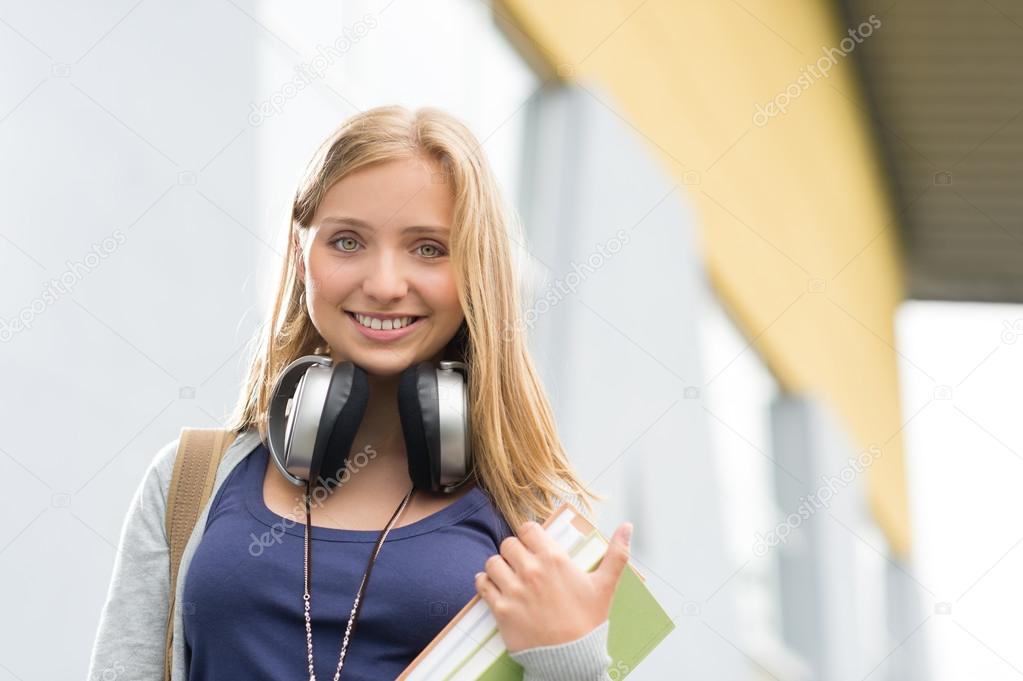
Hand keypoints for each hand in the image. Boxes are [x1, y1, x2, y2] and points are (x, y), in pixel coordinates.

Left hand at [474, 520, 632, 652]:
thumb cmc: (588, 621)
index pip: (528, 529)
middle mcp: (531, 570)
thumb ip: (617, 554)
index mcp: (553, 559)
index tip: (533, 544)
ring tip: (508, 576)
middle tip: (522, 563)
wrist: (572, 658)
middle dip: (514, 551)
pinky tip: (495, 587)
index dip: (529, 535)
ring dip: (499, 567)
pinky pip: (482, 584)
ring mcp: (514, 590)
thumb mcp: (605, 586)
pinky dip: (485, 583)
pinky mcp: (501, 609)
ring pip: (492, 562)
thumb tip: (628, 527)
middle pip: (508, 543)